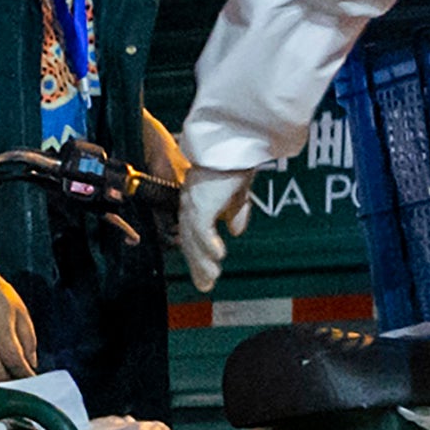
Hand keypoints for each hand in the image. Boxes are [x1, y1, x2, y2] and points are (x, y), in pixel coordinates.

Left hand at [177, 170, 244, 292]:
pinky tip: (218, 257)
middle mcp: (190, 202)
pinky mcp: (201, 202)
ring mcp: (193, 202)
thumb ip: (237, 211)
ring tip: (211, 279)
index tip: (207, 274)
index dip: (200, 255)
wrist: (235, 143)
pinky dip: (208, 245)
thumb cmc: (236, 161)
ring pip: (194, 240)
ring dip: (203, 262)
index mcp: (197, 200)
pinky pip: (202, 229)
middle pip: (190, 241)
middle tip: (205, 286)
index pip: (194, 234)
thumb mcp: (239, 193)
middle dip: (198, 265)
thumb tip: (235, 232)